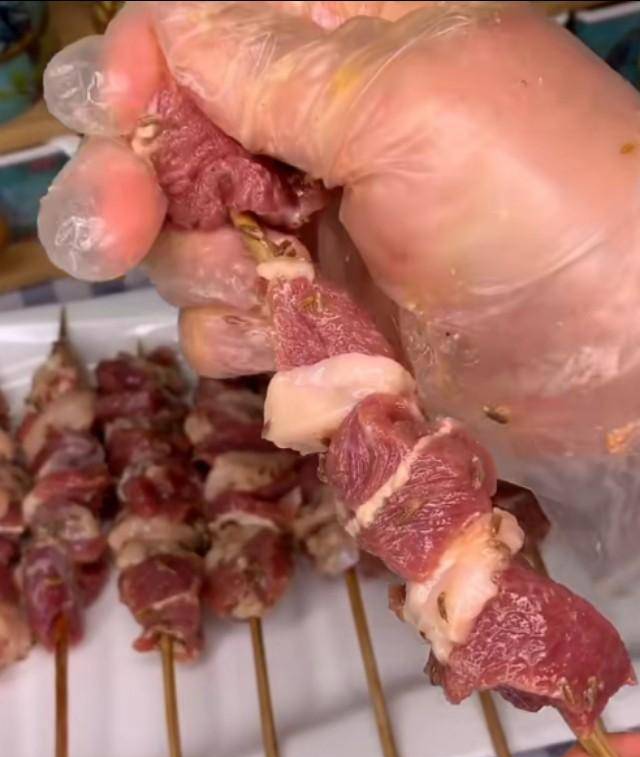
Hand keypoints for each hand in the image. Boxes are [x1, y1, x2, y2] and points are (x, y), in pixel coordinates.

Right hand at [39, 1, 639, 577]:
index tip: (118, 108)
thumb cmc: (544, 201)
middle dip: (136, 184)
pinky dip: (243, 342)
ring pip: (190, 250)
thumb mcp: (418, 103)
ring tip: (269, 291)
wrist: (626, 353)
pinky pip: (231, 329)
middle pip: (171, 149)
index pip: (200, 32)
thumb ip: (280, 69)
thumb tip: (167, 33)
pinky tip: (288, 344)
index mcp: (346, 45)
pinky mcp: (325, 325)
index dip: (142, 68)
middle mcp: (317, 139)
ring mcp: (317, 239)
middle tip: (118, 227)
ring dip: (206, 274)